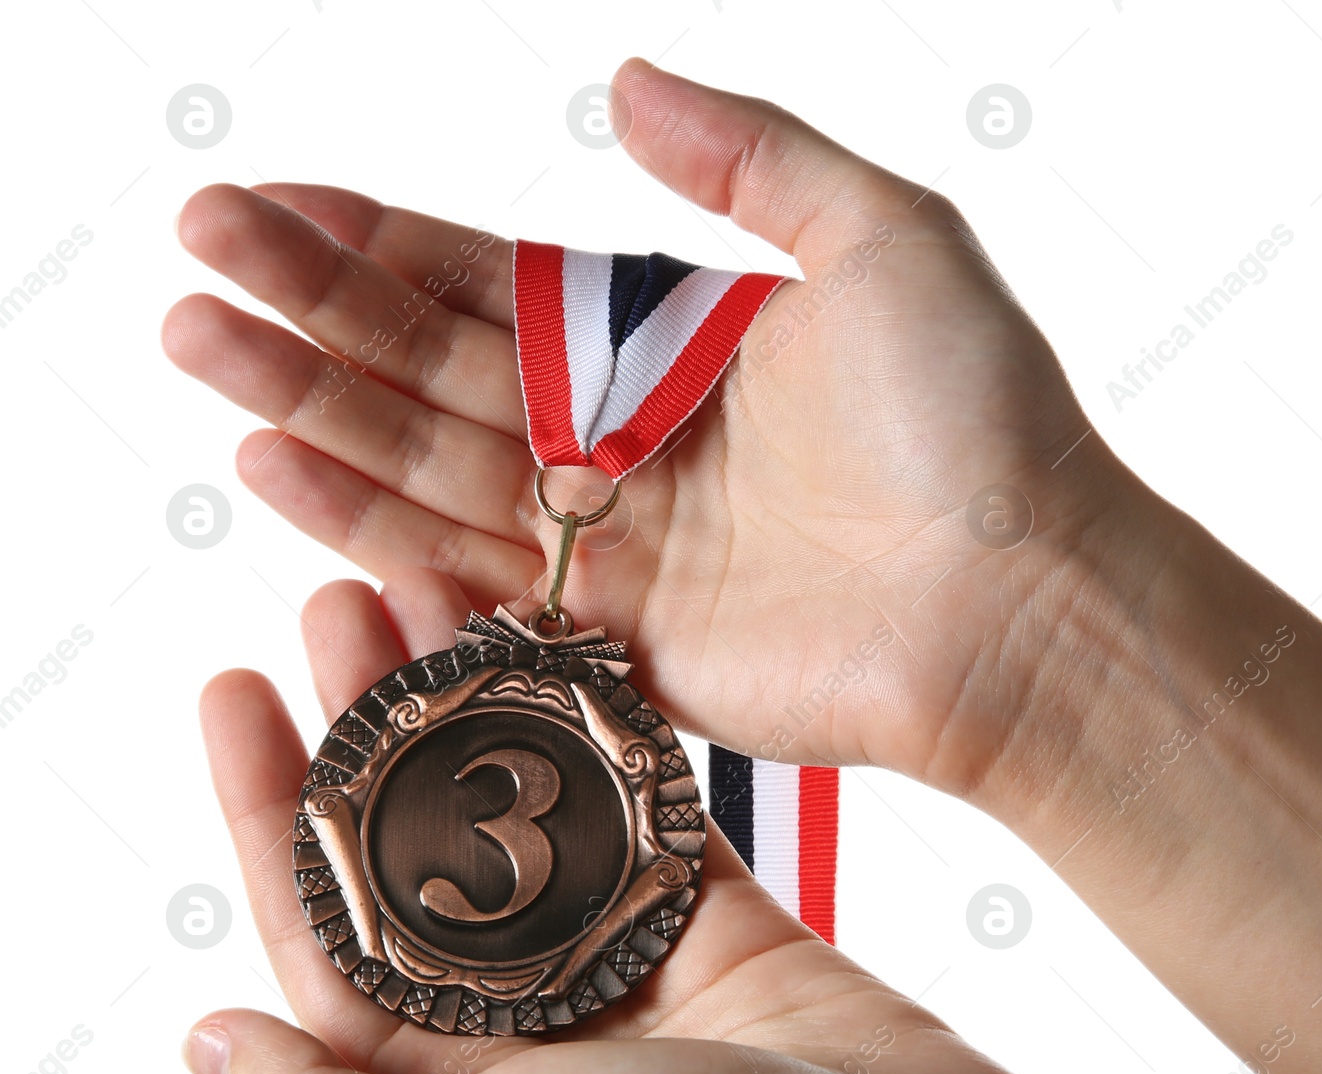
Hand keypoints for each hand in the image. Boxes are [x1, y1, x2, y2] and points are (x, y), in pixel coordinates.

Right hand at [161, 57, 1125, 794]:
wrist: (1024, 598)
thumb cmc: (980, 416)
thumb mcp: (884, 234)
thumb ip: (751, 154)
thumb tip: (621, 79)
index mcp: (680, 343)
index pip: (496, 282)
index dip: (380, 241)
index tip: (269, 203)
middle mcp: (633, 442)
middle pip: (439, 369)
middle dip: (313, 316)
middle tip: (194, 264)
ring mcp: (616, 547)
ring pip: (432, 468)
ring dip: (312, 412)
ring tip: (202, 352)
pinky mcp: (616, 642)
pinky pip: (472, 579)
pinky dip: (372, 530)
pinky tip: (276, 474)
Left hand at [184, 567, 1281, 1073]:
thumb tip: (208, 1041)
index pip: (316, 922)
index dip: (267, 802)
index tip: (237, 686)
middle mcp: (523, 1018)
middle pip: (421, 843)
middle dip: (371, 724)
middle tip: (343, 600)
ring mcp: (625, 961)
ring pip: (532, 805)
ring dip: (482, 704)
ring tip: (443, 592)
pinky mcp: (718, 918)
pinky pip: (644, 802)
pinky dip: (606, 726)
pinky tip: (567, 646)